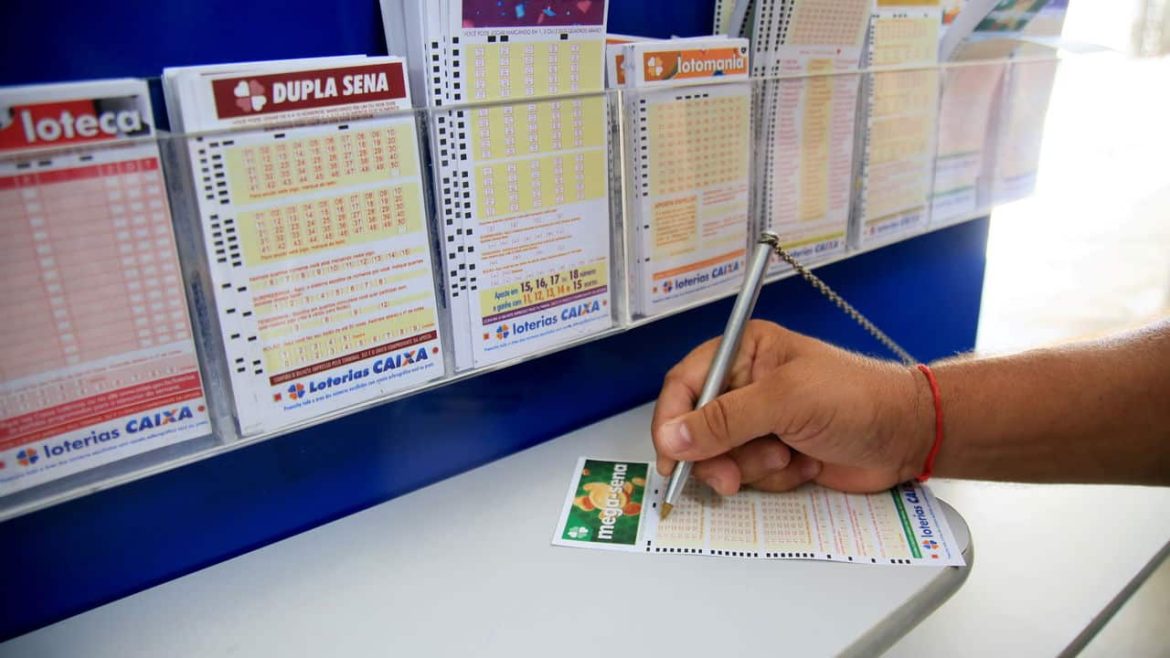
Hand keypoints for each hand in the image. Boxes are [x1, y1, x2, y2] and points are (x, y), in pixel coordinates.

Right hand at [651, 320, 932, 494]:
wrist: (909, 436)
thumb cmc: (855, 399)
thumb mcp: (785, 401)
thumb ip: (725, 419)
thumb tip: (672, 438)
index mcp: (744, 352)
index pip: (686, 384)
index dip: (672, 421)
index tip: (671, 456)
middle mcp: (746, 385)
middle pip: (696, 429)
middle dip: (717, 456)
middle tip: (731, 477)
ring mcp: (761, 423)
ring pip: (721, 458)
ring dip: (753, 468)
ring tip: (789, 458)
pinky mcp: (775, 454)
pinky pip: (749, 476)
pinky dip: (774, 478)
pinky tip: (805, 465)